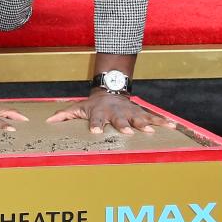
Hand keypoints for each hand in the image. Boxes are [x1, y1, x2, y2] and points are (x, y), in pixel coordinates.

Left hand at [46, 90, 175, 134]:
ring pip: (137, 117)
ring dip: (144, 124)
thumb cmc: (92, 105)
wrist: (111, 90)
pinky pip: (152, 116)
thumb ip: (64, 115)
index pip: (95, 119)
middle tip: (126, 131)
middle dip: (123, 125)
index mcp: (99, 112)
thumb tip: (48, 121)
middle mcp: (115, 112)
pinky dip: (162, 121)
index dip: (95, 124)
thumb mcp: (78, 107)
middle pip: (119, 119)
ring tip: (151, 131)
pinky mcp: (140, 111)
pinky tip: (172, 125)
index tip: (95, 131)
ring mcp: (129, 111)